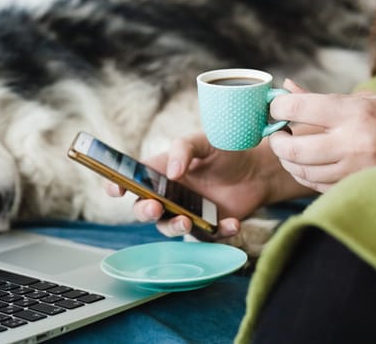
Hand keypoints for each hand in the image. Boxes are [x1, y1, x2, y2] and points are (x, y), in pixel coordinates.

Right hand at [104, 132, 283, 238]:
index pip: (131, 180)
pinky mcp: (207, 227)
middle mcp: (168, 195)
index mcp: (160, 171)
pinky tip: (232, 223)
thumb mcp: (204, 140)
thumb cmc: (225, 150)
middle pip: (144, 209)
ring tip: (187, 220)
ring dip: (174, 227)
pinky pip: (207, 236)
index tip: (117, 189)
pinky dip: (218, 232)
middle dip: (144, 211)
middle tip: (154, 207)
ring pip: (169, 227)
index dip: (117, 185)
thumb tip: (172, 172)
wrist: (258, 168)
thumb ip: (184, 149)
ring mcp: (186, 212)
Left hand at [269, 81, 375, 190]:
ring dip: (288, 160)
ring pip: (302, 171)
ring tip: (289, 148)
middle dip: (276, 141)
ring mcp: (354, 169)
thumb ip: (320, 98)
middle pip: (293, 149)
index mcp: (353, 113)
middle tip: (276, 134)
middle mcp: (352, 142)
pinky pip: (317, 185)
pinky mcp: (356, 187)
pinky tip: (305, 164)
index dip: (278, 107)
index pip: (299, 108)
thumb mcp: (364, 99)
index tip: (275, 107)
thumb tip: (285, 87)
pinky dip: (304, 175)